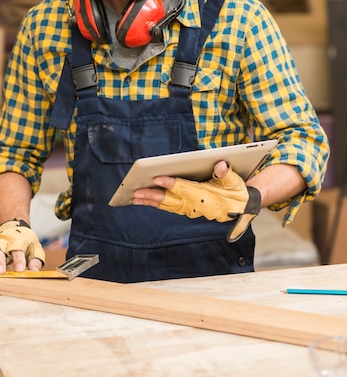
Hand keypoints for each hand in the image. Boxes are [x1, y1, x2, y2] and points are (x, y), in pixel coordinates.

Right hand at [0, 219, 44, 273]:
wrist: (13, 227)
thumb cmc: (25, 241)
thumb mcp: (34, 248)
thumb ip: (35, 260)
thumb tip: (34, 272)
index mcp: (18, 241)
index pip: (18, 250)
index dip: (19, 260)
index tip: (20, 269)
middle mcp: (4, 242)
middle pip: (0, 251)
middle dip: (0, 261)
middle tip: (1, 272)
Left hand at [133, 161, 260, 241]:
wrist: (242, 208)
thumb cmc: (237, 192)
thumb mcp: (235, 181)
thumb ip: (226, 174)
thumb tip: (219, 166)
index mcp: (207, 198)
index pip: (185, 189)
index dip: (171, 184)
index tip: (157, 178)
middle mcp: (196, 206)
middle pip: (171, 200)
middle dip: (153, 196)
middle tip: (136, 191)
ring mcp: (191, 210)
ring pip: (168, 206)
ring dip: (151, 201)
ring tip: (134, 197)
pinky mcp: (188, 210)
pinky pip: (170, 208)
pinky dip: (157, 204)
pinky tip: (145, 199)